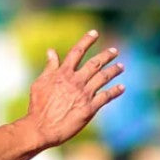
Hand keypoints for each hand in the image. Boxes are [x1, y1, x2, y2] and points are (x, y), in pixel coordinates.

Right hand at [25, 29, 124, 146]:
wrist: (40, 127)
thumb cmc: (38, 106)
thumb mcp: (40, 83)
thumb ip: (49, 67)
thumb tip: (51, 51)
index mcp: (63, 74)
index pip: (77, 52)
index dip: (86, 40)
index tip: (94, 32)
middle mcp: (76, 81)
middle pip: (95, 63)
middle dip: (106, 55)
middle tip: (114, 51)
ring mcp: (84, 94)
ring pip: (103, 77)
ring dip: (114, 70)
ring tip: (121, 67)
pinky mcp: (90, 108)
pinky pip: (107, 96)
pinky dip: (115, 91)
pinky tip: (121, 87)